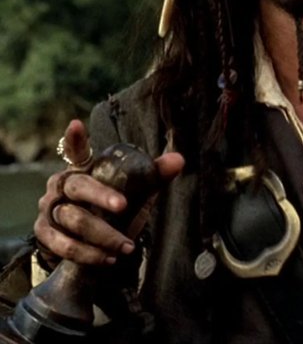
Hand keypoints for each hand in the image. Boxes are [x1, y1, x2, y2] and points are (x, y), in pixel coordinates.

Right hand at [34, 119, 183, 266]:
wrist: (86, 243)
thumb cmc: (111, 209)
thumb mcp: (133, 191)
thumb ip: (153, 176)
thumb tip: (179, 159)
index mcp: (82, 169)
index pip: (78, 151)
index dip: (76, 139)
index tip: (77, 124)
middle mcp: (61, 185)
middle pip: (79, 186)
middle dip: (102, 196)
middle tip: (124, 206)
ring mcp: (49, 209)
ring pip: (74, 221)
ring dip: (103, 236)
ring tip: (127, 246)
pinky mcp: (44, 234)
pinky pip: (64, 245)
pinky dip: (89, 254)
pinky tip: (109, 258)